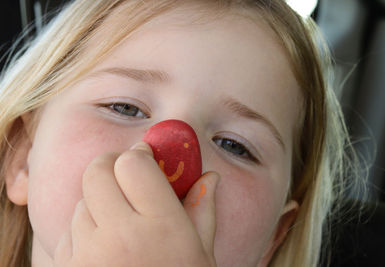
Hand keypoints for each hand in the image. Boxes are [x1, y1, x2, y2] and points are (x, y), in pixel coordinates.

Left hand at [54, 142, 219, 266]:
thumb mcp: (202, 255)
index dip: (139, 155)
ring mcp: (90, 254)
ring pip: (82, 201)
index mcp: (162, 226)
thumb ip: (204, 211)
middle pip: (98, 171)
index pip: (133, 163)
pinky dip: (84, 230)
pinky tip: (105, 247)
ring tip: (119, 222)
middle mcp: (122, 235)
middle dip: (111, 165)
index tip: (146, 158)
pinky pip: (68, 231)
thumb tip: (210, 177)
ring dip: (98, 202)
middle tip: (125, 174)